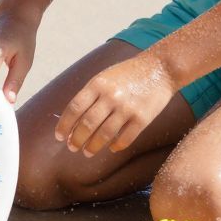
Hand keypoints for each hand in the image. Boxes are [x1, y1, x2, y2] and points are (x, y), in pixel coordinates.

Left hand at [55, 48, 177, 156]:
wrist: (160, 68)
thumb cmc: (128, 73)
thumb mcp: (105, 77)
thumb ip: (90, 95)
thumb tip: (73, 120)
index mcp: (98, 84)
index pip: (75, 108)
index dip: (65, 125)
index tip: (60, 136)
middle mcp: (111, 96)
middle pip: (87, 124)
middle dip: (76, 139)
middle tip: (72, 147)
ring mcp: (127, 108)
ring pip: (104, 135)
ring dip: (93, 146)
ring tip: (87, 152)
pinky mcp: (143, 118)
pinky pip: (125, 139)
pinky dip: (115, 146)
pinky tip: (111, 148)